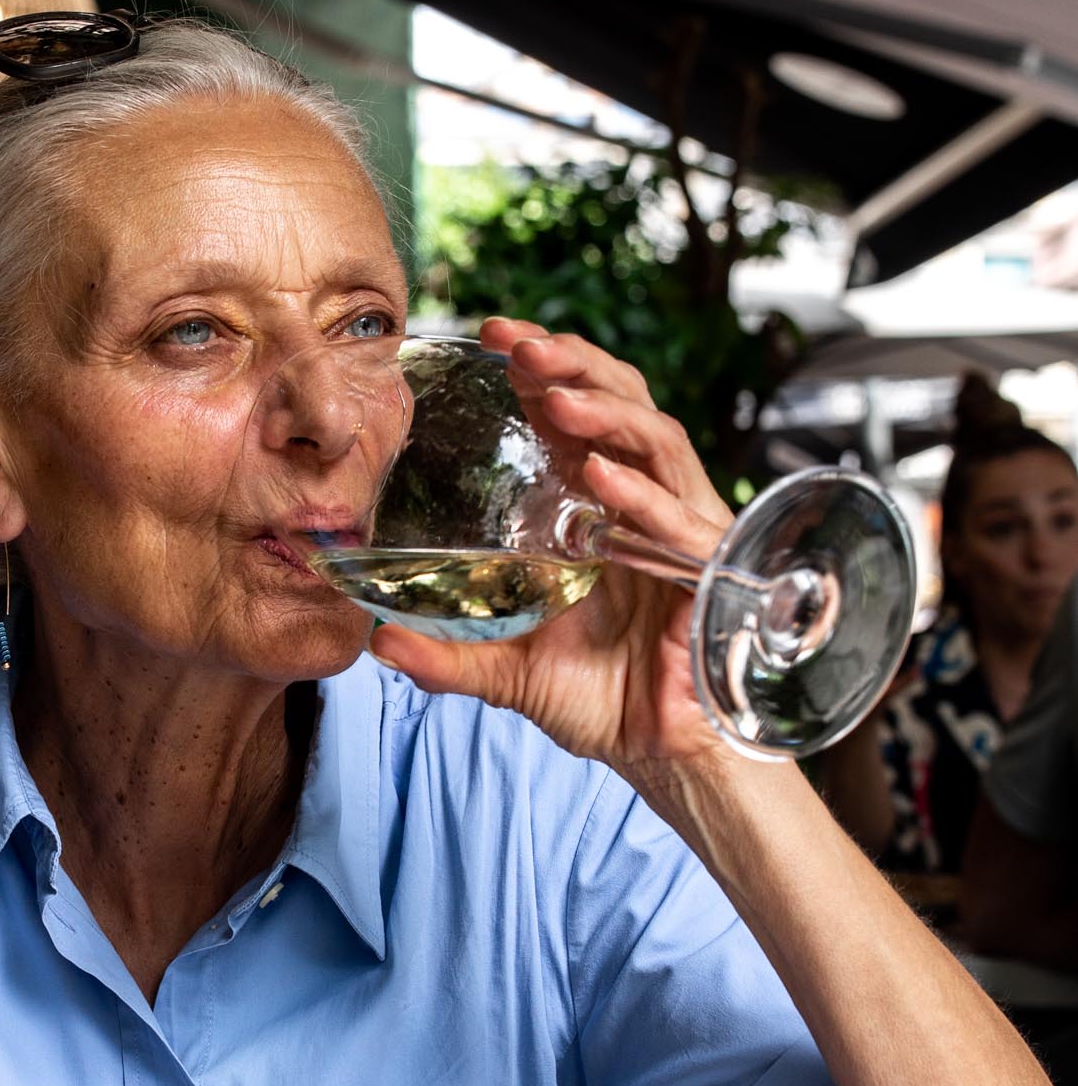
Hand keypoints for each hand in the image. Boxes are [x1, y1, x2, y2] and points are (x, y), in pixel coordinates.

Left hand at [369, 317, 735, 776]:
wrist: (656, 750)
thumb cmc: (596, 697)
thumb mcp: (506, 672)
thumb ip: (447, 656)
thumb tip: (375, 644)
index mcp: (592, 503)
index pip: (572, 410)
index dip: (541, 365)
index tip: (492, 335)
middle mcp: (638, 500)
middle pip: (620, 401)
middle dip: (573, 364)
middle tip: (519, 346)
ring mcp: (678, 527)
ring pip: (656, 440)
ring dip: (605, 411)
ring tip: (553, 397)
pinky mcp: (709, 566)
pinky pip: (681, 516)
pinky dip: (643, 494)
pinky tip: (602, 478)